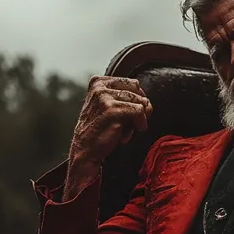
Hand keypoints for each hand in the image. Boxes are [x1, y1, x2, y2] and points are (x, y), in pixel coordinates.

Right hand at [63, 76, 152, 199]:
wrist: (85, 151)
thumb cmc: (100, 132)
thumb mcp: (108, 108)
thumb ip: (125, 98)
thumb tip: (148, 102)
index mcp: (98, 82)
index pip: (133, 83)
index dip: (136, 101)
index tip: (127, 116)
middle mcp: (100, 86)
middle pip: (138, 91)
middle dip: (138, 108)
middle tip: (127, 125)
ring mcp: (105, 97)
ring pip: (140, 102)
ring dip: (138, 120)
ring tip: (124, 131)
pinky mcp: (112, 110)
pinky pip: (140, 112)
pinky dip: (139, 125)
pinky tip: (127, 136)